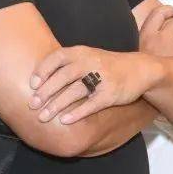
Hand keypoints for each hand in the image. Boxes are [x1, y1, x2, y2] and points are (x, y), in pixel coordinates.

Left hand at [28, 46, 160, 123]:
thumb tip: (39, 80)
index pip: (57, 57)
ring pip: (74, 92)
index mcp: (82, 52)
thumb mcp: (89, 56)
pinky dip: (77, 113)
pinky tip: (65, 121)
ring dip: (56, 105)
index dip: (43, 70)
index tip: (32, 85)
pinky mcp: (111, 94)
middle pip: (63, 76)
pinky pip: (91, 105)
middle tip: (32, 105)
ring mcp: (102, 78)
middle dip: (45, 92)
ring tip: (43, 117)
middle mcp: (91, 62)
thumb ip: (68, 63)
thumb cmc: (108, 65)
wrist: (140, 69)